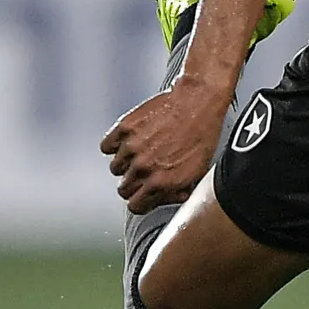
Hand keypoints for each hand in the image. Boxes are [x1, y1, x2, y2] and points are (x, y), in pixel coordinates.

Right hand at [100, 78, 232, 212]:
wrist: (197, 101)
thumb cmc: (202, 133)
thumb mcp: (198, 171)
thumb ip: (178, 190)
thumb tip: (169, 198)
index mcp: (161, 183)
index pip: (135, 206)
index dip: (141, 201)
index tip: (144, 195)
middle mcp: (142, 168)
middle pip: (124, 189)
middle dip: (134, 183)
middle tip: (146, 171)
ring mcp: (130, 148)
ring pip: (115, 168)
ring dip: (126, 163)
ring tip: (142, 151)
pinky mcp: (123, 129)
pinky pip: (107, 146)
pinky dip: (115, 144)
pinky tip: (130, 140)